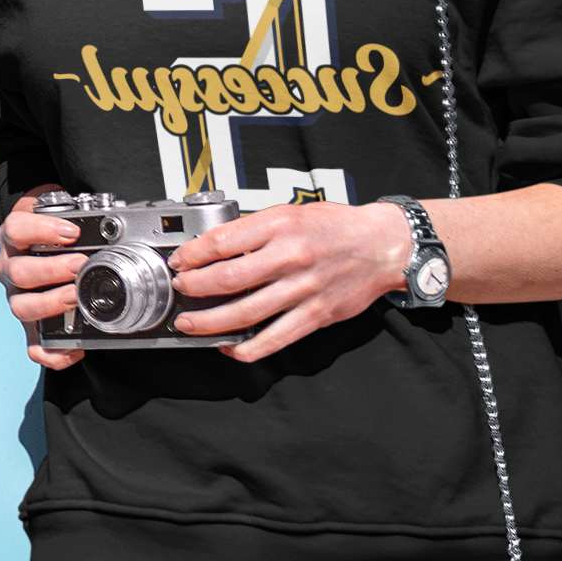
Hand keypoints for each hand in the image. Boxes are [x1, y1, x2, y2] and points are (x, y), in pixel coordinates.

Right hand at [0, 185, 87, 368]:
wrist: (35, 244)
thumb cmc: (50, 231)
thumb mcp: (55, 213)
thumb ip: (73, 213)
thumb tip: (111, 215)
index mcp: (14, 239)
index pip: (16, 230)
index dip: (42, 230)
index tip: (71, 233)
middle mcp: (10, 268)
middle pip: (19, 272)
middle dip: (53, 270)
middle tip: (80, 265)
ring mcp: (17, 298)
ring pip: (22, 307)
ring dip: (52, 303)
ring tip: (76, 296)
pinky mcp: (29, 326)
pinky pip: (33, 347)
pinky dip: (54, 353)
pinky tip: (76, 347)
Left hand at [168, 200, 410, 362]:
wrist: (382, 245)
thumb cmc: (335, 225)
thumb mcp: (291, 212)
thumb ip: (256, 229)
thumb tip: (216, 246)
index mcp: (281, 225)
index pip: (224, 241)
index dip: (194, 254)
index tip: (180, 261)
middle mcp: (291, 256)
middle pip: (230, 278)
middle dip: (195, 288)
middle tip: (179, 292)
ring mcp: (304, 289)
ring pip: (247, 312)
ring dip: (211, 322)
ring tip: (190, 325)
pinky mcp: (316, 315)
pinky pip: (275, 338)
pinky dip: (248, 348)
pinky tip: (230, 348)